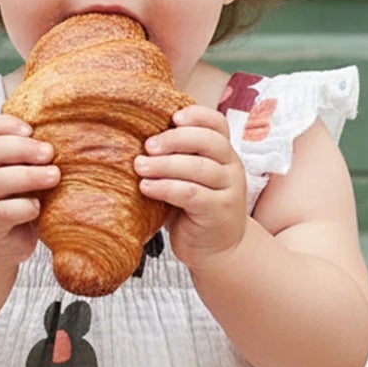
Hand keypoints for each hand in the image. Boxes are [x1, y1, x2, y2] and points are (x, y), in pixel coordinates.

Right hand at [0, 114, 59, 271]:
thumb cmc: (11, 206)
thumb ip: (28, 161)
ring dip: (27, 176)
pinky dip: (21, 207)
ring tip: (53, 176)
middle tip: (49, 153)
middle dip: (21, 149)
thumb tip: (64, 140)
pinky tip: (37, 207)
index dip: (7, 125)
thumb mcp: (17, 178)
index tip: (32, 129)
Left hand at [134, 105, 248, 272]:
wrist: (217, 251)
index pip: (217, 123)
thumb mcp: (188, 178)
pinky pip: (192, 194)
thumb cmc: (194, 210)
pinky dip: (167, 188)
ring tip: (140, 167)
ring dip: (165, 165)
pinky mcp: (220, 211)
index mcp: (223, 153)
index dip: (196, 115)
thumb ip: (176, 158)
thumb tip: (135, 136)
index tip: (172, 117)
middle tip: (147, 146)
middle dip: (174, 139)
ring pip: (199, 168)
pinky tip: (147, 187)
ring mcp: (229, 189)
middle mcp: (232, 166)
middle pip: (208, 141)